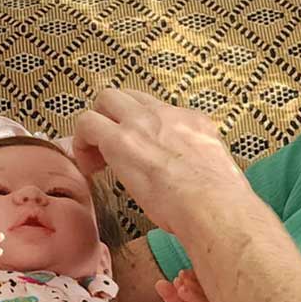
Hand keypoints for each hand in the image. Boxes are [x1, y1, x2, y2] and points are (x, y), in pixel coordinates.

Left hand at [73, 89, 248, 235]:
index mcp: (193, 122)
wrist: (214, 206)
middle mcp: (167, 115)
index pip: (157, 110)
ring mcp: (142, 123)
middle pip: (128, 96)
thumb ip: (197, 164)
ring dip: (95, 126)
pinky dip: (81, 142)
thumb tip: (190, 179)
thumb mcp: (215, 170)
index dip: (141, 127)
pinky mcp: (121, 140)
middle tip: (109, 147)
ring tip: (96, 158)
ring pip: (105, 100)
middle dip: (113, 116)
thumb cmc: (219, 201)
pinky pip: (88, 124)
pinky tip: (89, 167)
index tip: (139, 151)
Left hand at [156, 270, 218, 301]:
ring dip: (194, 294)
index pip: (200, 281)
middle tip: (182, 276)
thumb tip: (159, 282)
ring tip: (182, 289)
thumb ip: (169, 294)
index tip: (181, 273)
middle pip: (205, 288)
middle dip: (194, 281)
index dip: (191, 276)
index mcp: (202, 295)